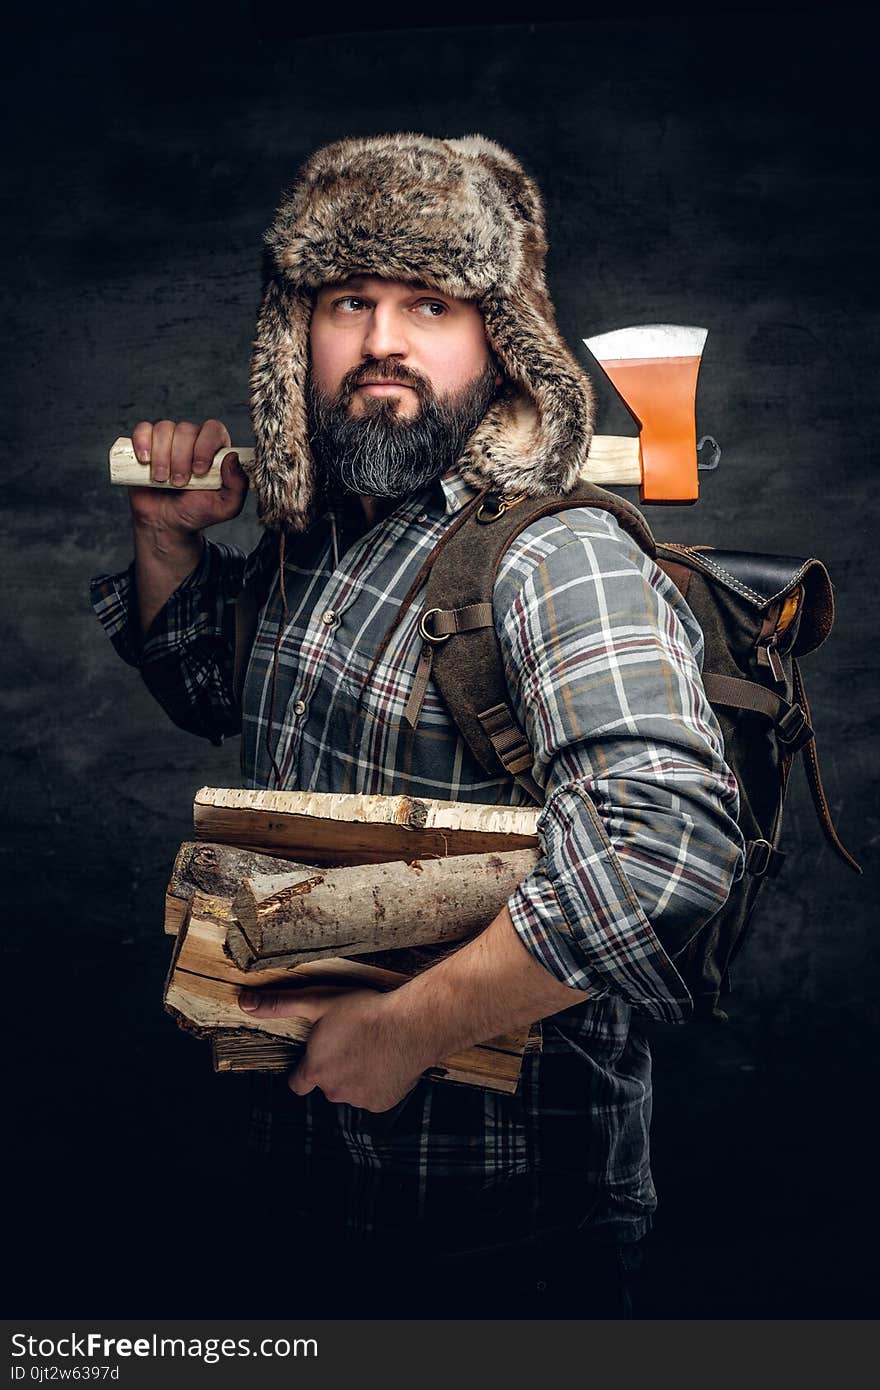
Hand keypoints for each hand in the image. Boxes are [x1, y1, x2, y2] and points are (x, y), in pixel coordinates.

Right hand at [127, 418, 247, 535]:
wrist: (167, 522)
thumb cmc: (196, 512)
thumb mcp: (225, 507)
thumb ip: (237, 486)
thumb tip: (232, 458)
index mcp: (215, 449)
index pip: (213, 429)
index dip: (205, 446)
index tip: (199, 471)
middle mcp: (192, 440)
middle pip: (186, 429)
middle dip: (181, 458)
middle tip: (179, 483)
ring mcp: (168, 440)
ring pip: (164, 429)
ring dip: (162, 456)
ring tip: (161, 479)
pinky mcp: (145, 444)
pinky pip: (142, 429)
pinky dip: (142, 442)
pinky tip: (145, 461)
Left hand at [239, 985, 427, 1112]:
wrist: (412, 1025)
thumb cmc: (365, 1011)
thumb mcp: (318, 1001)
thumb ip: (280, 1005)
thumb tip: (244, 1003)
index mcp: (316, 1070)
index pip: (297, 1084)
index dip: (305, 1069)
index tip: (317, 1055)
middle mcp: (334, 1091)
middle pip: (326, 1085)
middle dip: (334, 1069)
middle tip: (350, 1042)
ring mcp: (360, 1099)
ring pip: (351, 1090)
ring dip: (356, 1076)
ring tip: (370, 1048)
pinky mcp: (383, 1102)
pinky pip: (374, 1096)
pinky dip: (378, 1082)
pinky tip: (386, 1060)